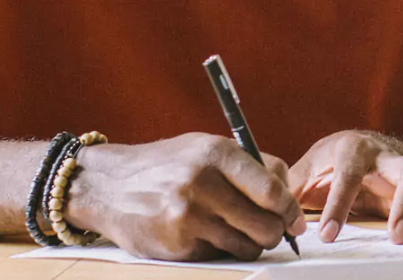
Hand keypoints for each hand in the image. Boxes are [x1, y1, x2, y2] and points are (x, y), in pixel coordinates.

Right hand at [64, 133, 304, 261]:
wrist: (107, 185)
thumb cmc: (166, 165)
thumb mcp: (207, 147)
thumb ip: (250, 166)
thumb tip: (289, 195)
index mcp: (217, 153)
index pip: (271, 190)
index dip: (290, 209)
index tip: (296, 219)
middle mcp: (202, 184)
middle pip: (265, 225)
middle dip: (276, 233)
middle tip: (273, 231)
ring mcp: (187, 217)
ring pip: (246, 246)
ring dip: (251, 245)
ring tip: (240, 232)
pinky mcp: (176, 244)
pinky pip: (218, 255)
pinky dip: (221, 250)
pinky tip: (206, 234)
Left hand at [288, 131, 402, 244]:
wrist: (364, 147)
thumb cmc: (333, 163)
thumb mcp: (309, 170)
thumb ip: (290, 186)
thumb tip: (269, 205)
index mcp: (354, 149)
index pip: (349, 174)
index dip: (339, 204)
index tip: (327, 235)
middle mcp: (388, 154)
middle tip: (396, 237)